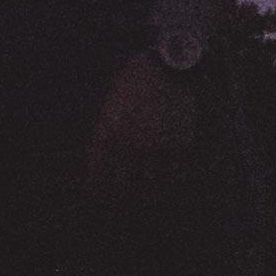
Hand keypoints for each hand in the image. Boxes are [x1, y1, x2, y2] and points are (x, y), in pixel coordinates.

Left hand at [83, 49, 199, 217]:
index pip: (98, 175)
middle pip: (123, 188)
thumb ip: (105, 133)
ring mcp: (158, 145)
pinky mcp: (180, 143)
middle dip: (117, 206)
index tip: (95, 203)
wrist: (168, 61)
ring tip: (141, 208)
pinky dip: (170, 188)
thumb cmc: (134, 80)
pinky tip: (166, 192)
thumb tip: (101, 164)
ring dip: (144, 201)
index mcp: (110, 131)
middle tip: (116, 214)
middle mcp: (133, 143)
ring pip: (149, 187)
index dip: (95, 193)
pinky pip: (175, 177)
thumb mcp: (110, 102)